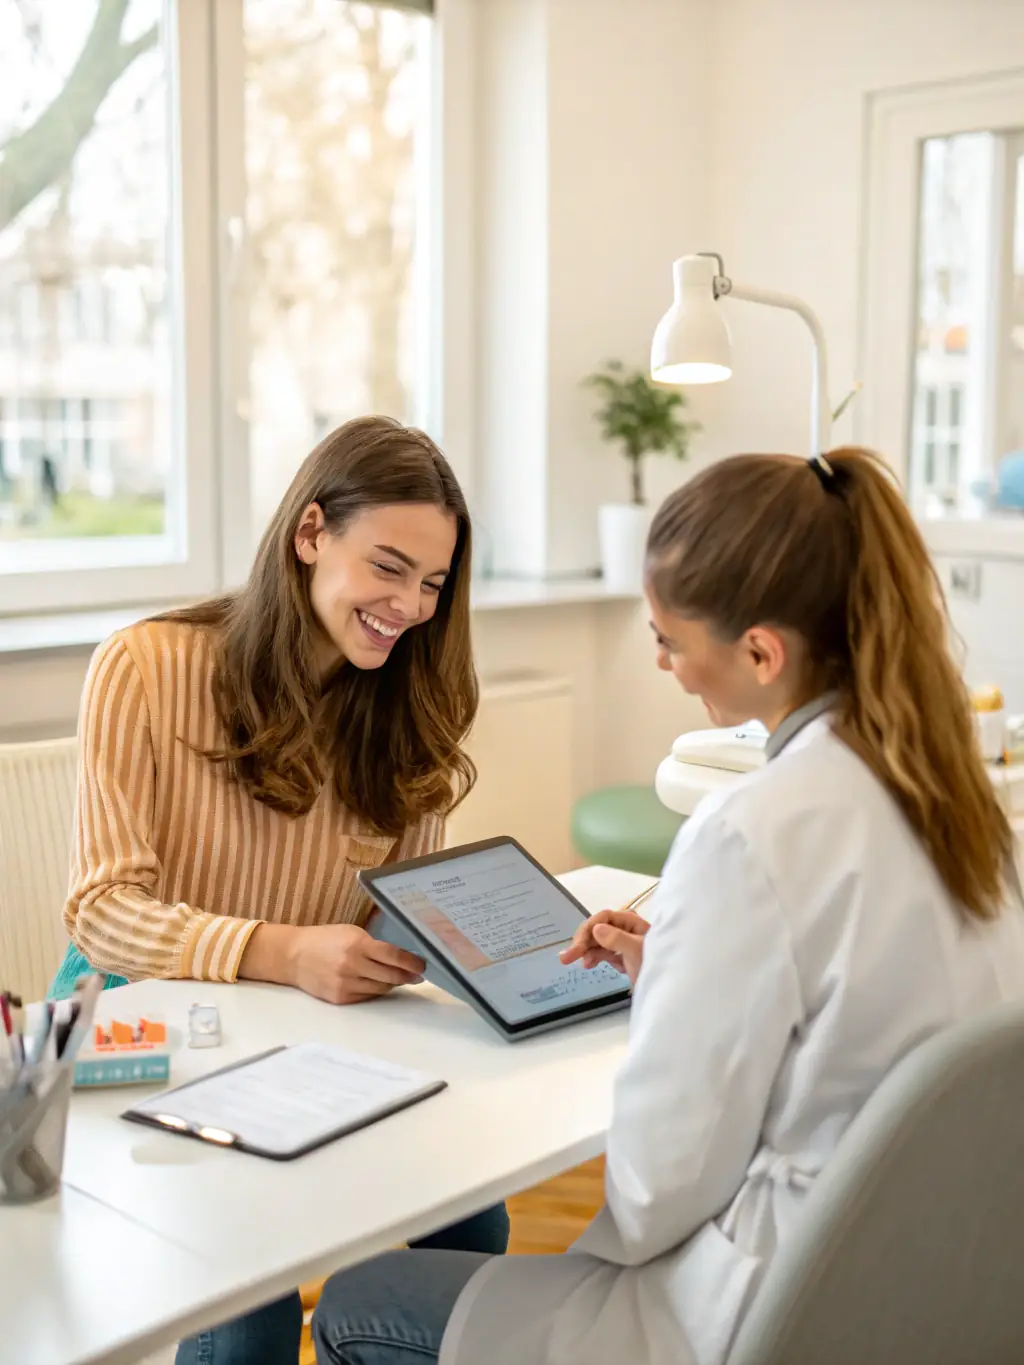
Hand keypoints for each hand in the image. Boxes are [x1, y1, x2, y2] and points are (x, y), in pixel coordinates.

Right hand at [242, 923, 425, 1005]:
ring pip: (381, 988)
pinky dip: (375, 990)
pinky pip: (367, 996)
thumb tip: (401, 957)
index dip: (411, 962)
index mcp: (357, 945)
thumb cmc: (326, 939)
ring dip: (393, 983)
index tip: (423, 965)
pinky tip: (377, 982)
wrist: (294, 956)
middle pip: (391, 976)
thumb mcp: (351, 933)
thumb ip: (374, 945)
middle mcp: (352, 966)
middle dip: (408, 976)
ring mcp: (346, 984)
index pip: (393, 956)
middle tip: (418, 974)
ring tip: (399, 977)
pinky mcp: (340, 998)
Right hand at [559, 909, 649, 986]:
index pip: (603, 918)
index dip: (587, 930)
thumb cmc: (657, 964)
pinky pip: (602, 953)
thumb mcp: (636, 951)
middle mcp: (626, 929)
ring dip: (585, 951)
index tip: (577, 946)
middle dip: (582, 942)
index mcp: (631, 922)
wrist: (669, 988)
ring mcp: (623, 943)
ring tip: (573, 962)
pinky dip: (594, 958)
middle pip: (597, 930)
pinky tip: (588, 964)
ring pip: (597, 942)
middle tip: (566, 957)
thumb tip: (597, 929)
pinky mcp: (622, 956)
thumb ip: (617, 939)